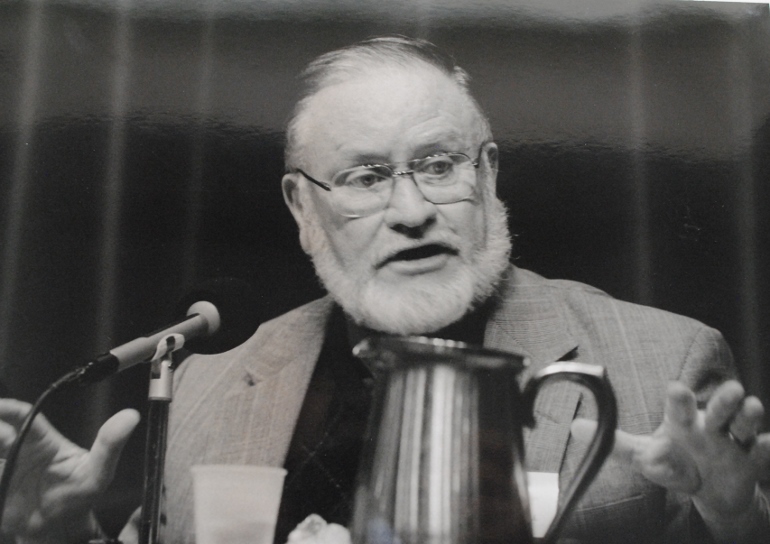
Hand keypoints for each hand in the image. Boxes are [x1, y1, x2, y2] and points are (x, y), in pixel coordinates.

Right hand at [0, 398, 139, 539]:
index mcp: (41, 440)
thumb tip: (131, 416)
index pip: (21, 415)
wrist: (60, 530)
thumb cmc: (80, 497)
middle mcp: (18, 450)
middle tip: (2, 439)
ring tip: (0, 463)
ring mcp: (3, 468)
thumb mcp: (98, 472)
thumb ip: (110, 445)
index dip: (7, 408)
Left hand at [571, 380, 769, 520]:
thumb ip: (615, 442)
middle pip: (718, 408)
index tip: (674, 387)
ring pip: (744, 425)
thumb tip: (575, 427)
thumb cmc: (674, 462)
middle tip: (730, 391)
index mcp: (682, 421)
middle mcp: (709, 426)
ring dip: (748, 416)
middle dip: (723, 400)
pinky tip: (765, 444)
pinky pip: (762, 453)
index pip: (679, 406)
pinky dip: (765, 448)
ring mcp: (732, 443)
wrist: (708, 488)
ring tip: (751, 406)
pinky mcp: (751, 462)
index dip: (679, 398)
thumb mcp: (644, 456)